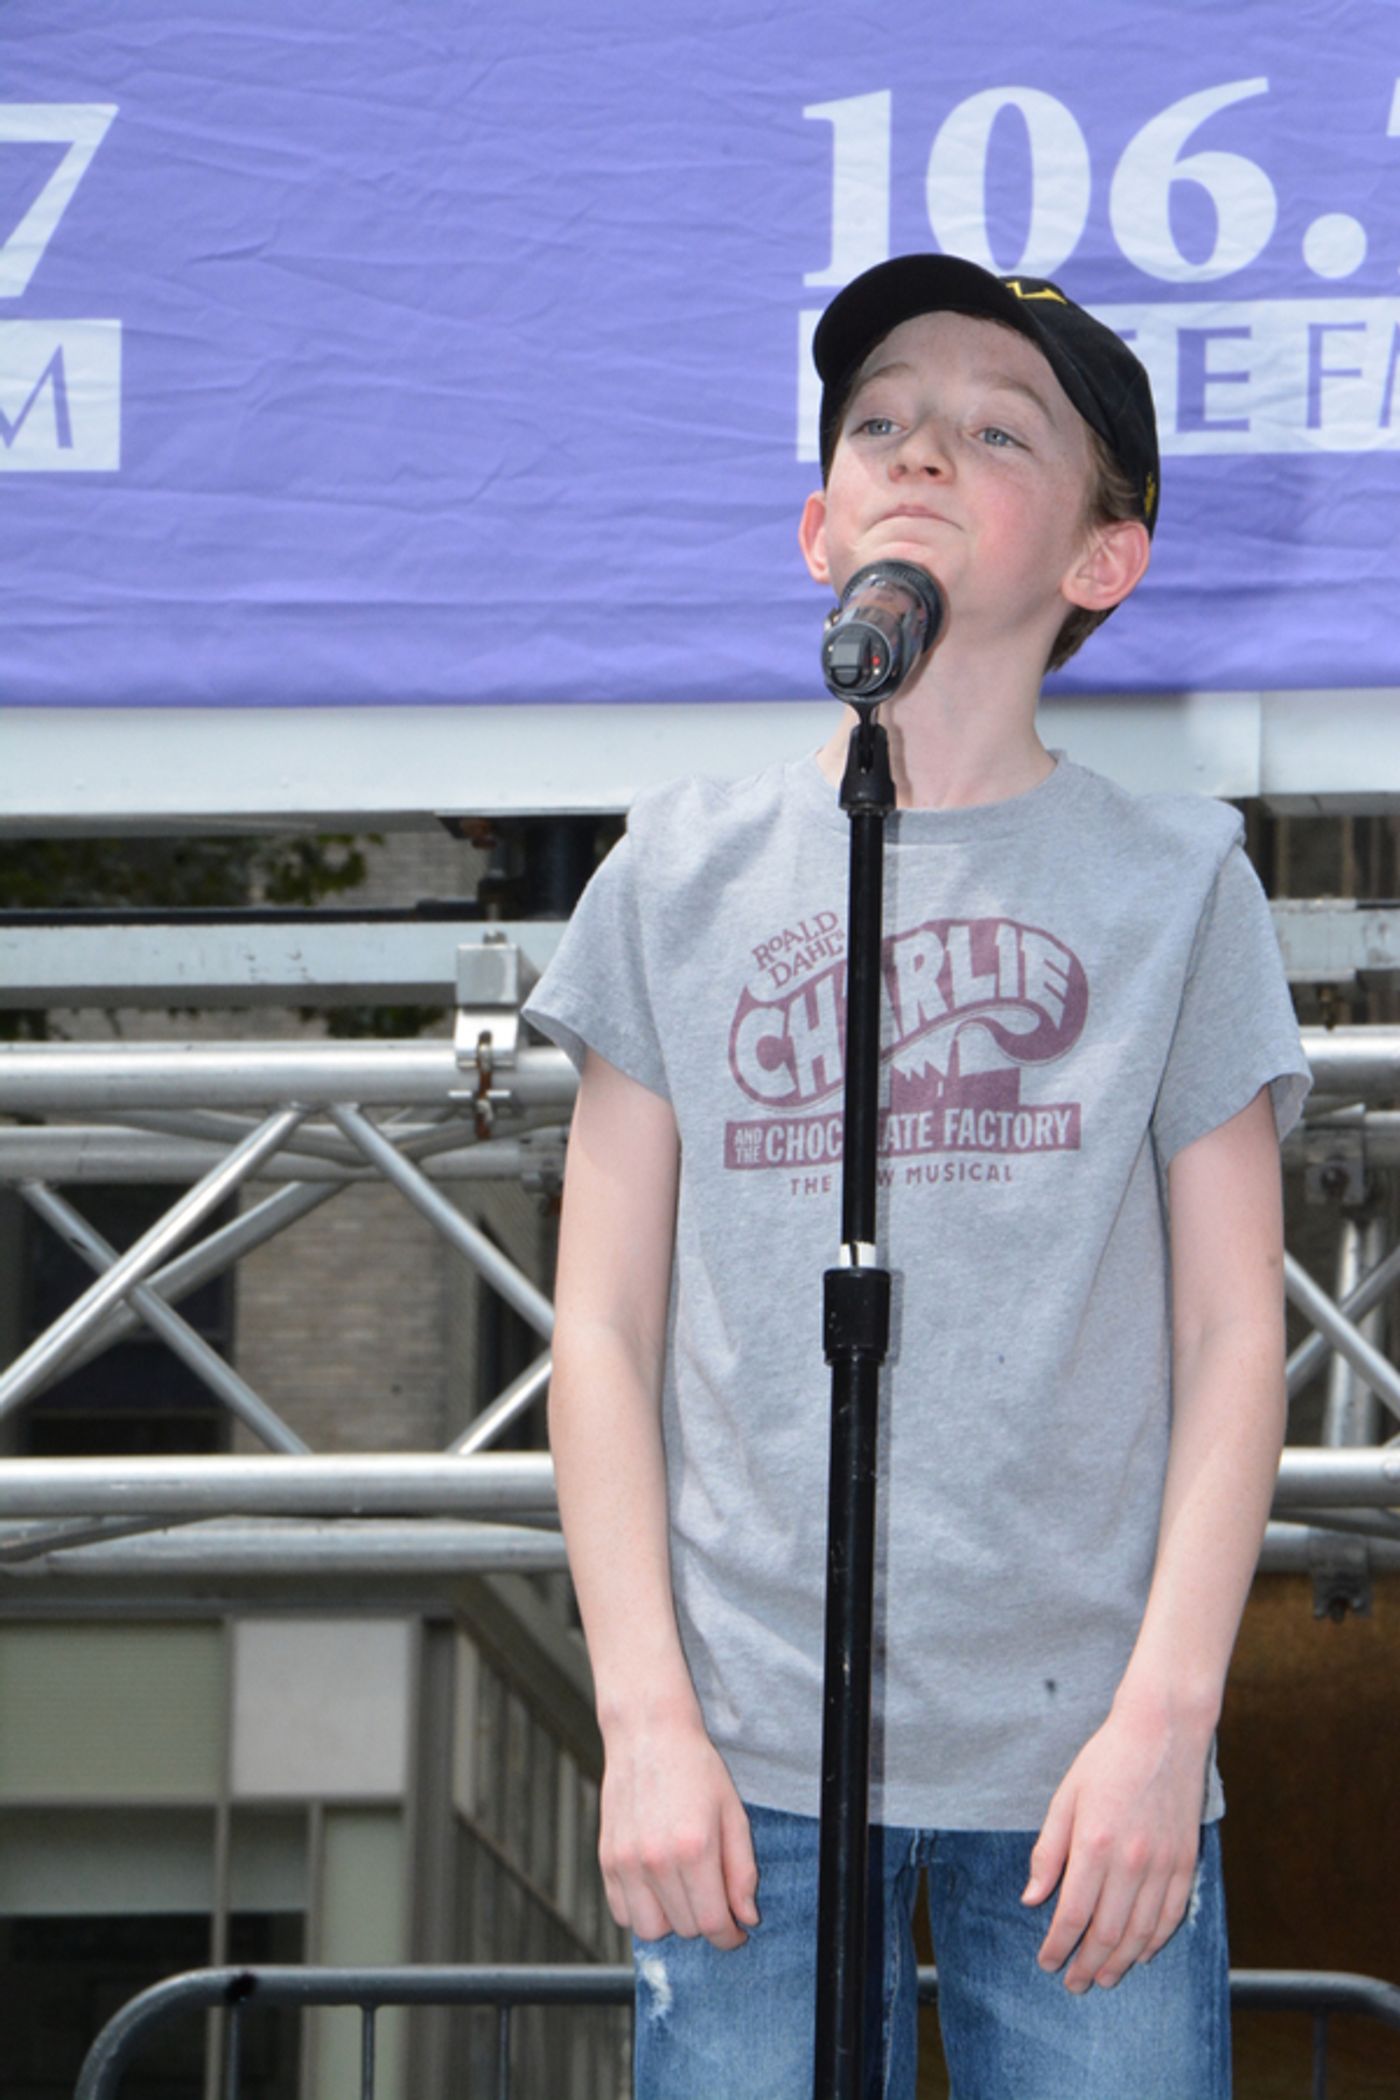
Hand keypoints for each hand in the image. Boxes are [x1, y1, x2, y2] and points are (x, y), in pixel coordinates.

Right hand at [599, 1713, 758, 1950]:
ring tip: (682, 1891)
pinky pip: (622, 1913)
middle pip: (684, 1929)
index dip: (729, 1936)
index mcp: (694, 1848)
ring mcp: (625, 1862)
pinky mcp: (606, 1860)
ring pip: (650, 1930)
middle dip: (704, 1920)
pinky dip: (641, 1910)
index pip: (712, 1923)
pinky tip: (656, 1885)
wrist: (648, 1734)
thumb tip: (746, 1918)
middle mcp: (655, 1860)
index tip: (736, 1932)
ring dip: (670, 1920)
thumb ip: (742, 1871)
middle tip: (711, 1893)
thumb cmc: (695, 1769)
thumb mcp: (733, 1813)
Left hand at [1020, 1692, 1210, 1990]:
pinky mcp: (1186, 1861)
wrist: (1162, 1732)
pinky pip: (1172, 1915)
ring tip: (1104, 1978)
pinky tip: (1141, 1954)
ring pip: (1141, 1933)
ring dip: (1120, 1962)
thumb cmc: (1106, 1760)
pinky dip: (1156, 1941)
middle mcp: (1131, 1862)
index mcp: (1094, 1844)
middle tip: (1074, 1984)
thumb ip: (1048, 1852)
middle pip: (1107, 1932)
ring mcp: (1163, 1864)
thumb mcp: (1065, 1798)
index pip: (1072, 1914)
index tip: (1046, 1962)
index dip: (1058, 1946)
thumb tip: (1031, 1899)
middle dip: (1086, 1965)